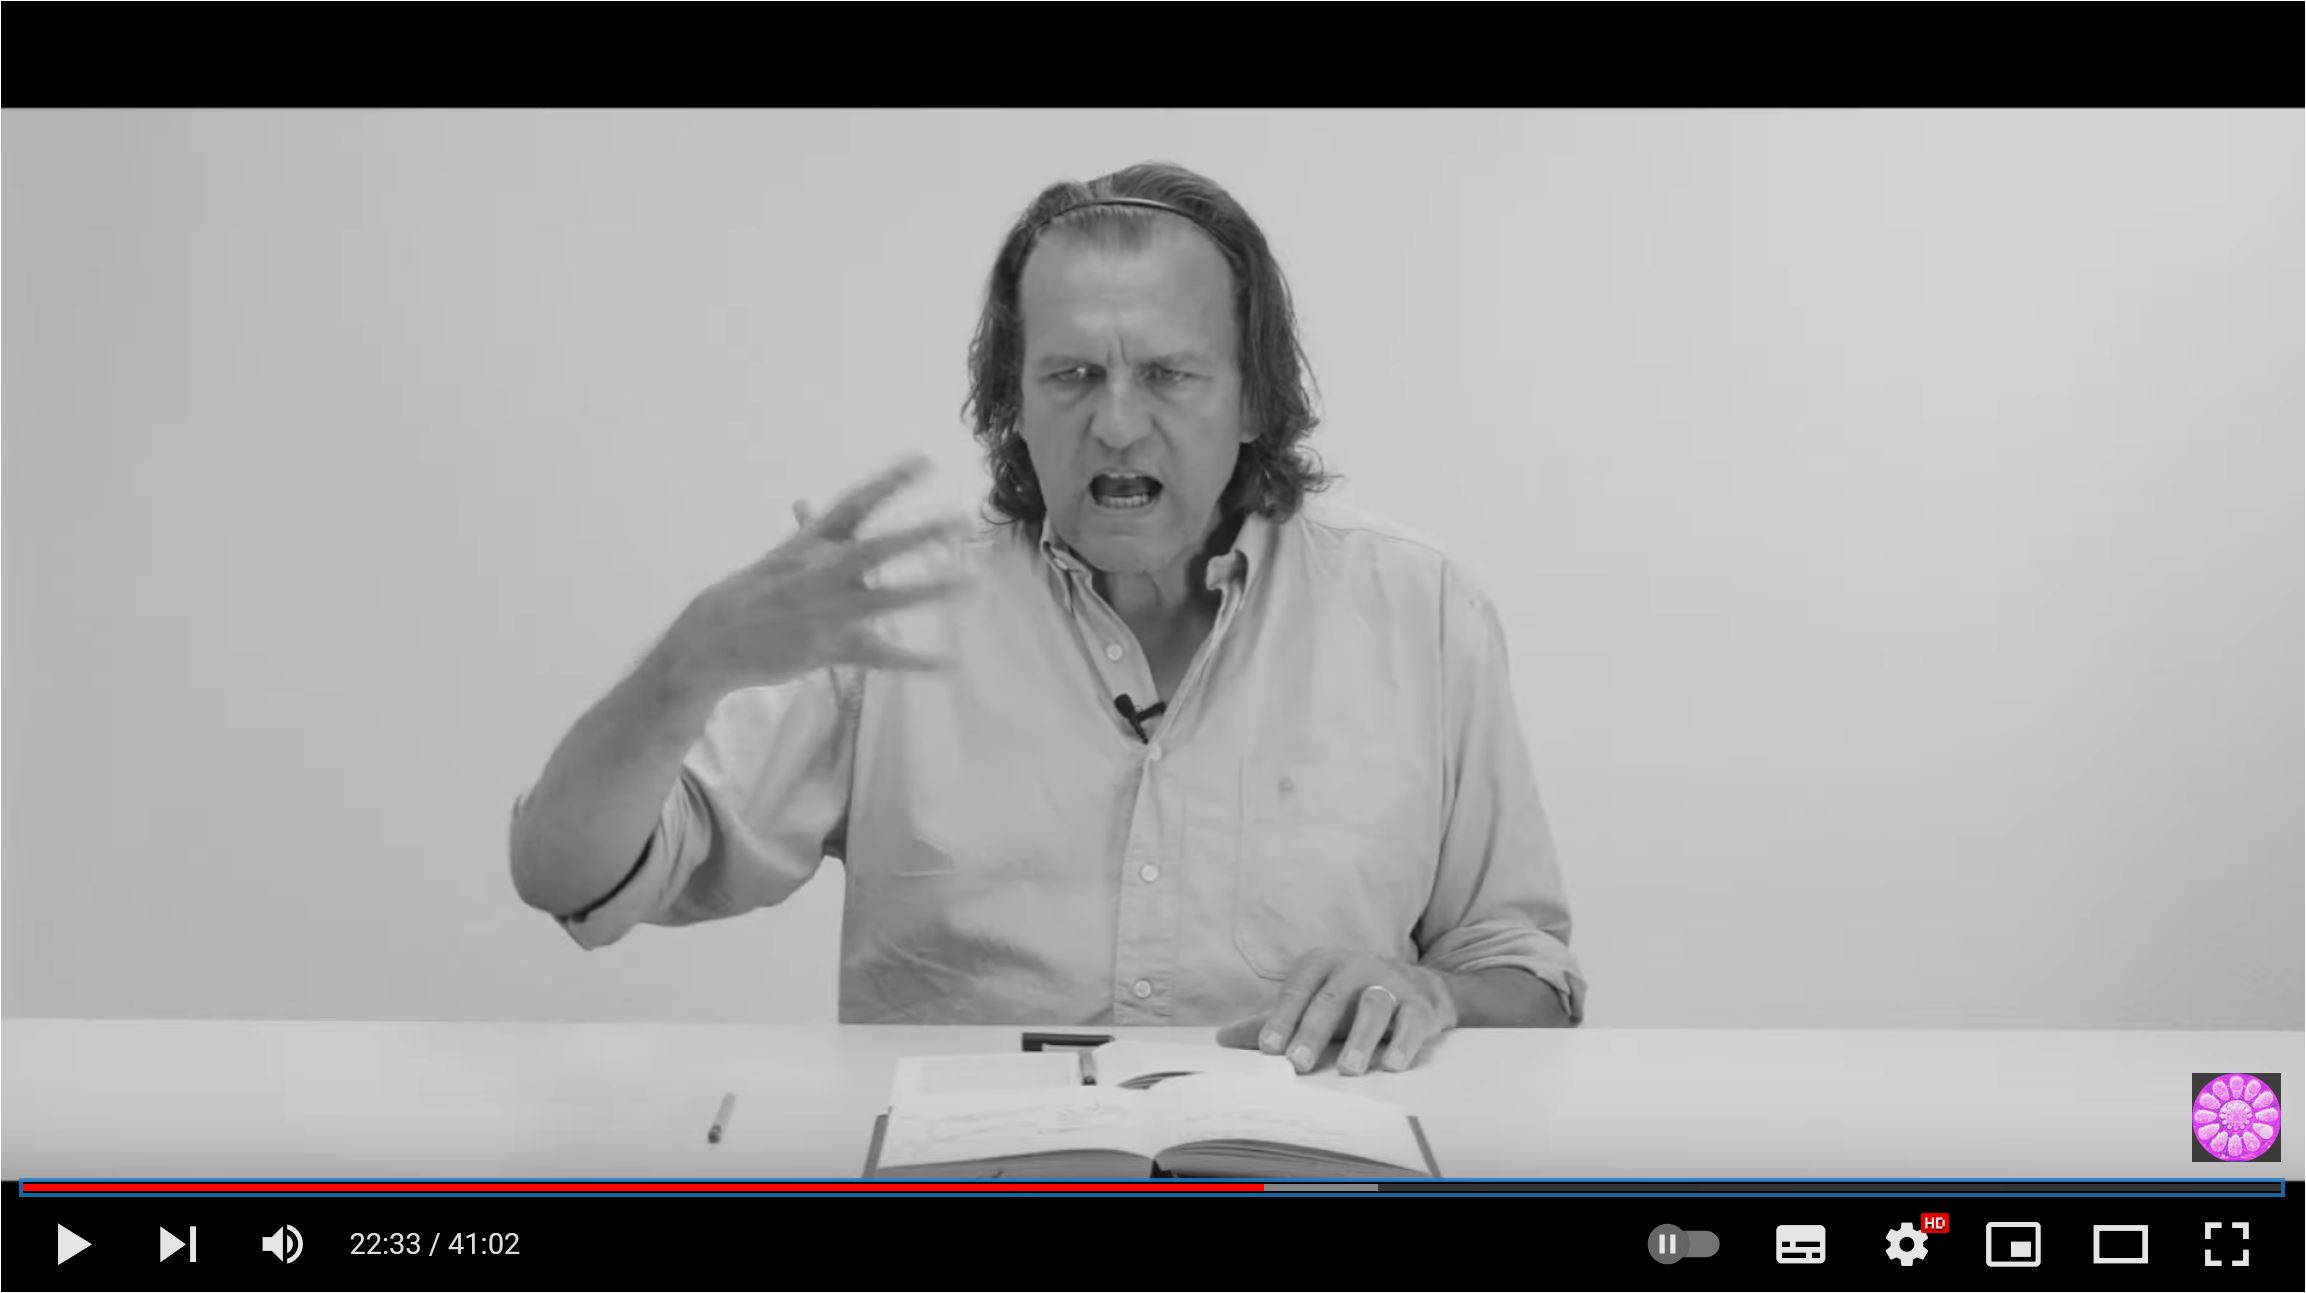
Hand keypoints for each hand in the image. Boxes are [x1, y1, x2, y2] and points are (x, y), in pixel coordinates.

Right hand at [662, 454, 973, 695]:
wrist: (709, 640)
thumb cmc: (749, 595)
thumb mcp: (779, 558)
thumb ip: (806, 532)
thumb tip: (808, 504)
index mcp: (810, 543)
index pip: (854, 504)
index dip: (889, 482)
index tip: (923, 461)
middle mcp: (820, 573)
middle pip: (877, 549)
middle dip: (920, 535)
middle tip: (959, 520)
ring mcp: (826, 612)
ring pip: (886, 600)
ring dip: (930, 591)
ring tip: (970, 584)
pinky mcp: (828, 649)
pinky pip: (879, 655)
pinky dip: (914, 662)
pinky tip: (947, 663)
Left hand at [1216, 948, 1458, 1075]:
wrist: (1420, 988)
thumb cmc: (1352, 998)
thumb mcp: (1314, 1002)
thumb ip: (1274, 1021)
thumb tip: (1222, 1039)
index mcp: (1324, 963)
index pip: (1298, 988)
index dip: (1282, 1017)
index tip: (1268, 1049)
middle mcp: (1357, 967)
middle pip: (1332, 998)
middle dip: (1314, 1031)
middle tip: (1299, 1063)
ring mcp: (1392, 984)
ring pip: (1374, 1006)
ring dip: (1361, 1038)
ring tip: (1349, 1069)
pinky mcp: (1421, 1006)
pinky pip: (1412, 1022)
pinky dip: (1403, 1042)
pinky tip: (1392, 1065)